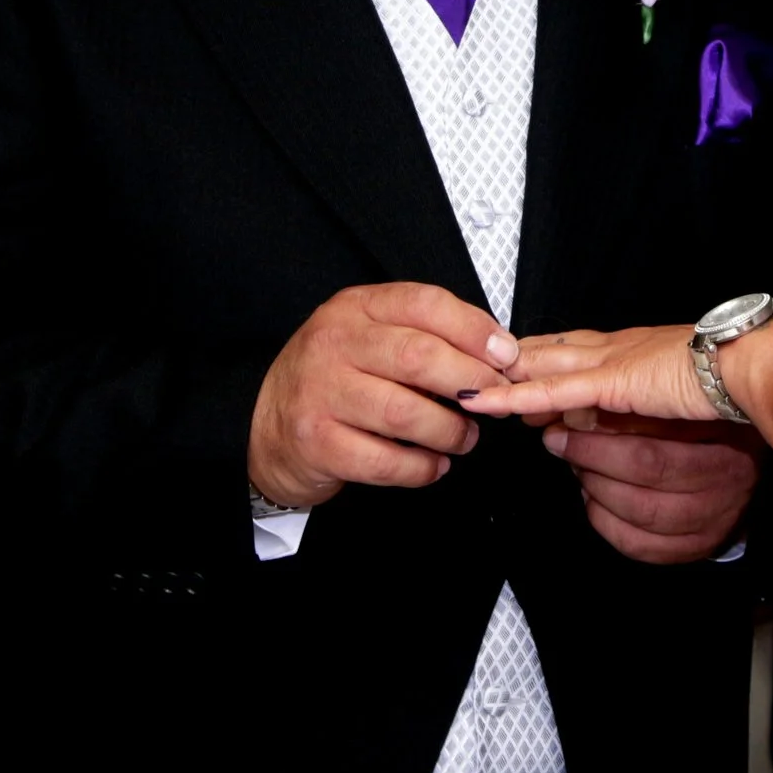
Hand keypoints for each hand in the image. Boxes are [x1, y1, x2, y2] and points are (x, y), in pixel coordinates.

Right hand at [248, 283, 516, 509]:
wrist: (266, 427)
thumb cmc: (336, 379)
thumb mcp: (370, 337)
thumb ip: (423, 334)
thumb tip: (497, 353)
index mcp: (356, 307)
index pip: (424, 303)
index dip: (474, 329)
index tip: (506, 356)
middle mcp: (334, 343)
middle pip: (419, 357)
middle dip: (471, 383)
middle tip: (495, 402)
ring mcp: (322, 393)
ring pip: (405, 413)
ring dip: (450, 431)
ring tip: (465, 438)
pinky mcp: (317, 443)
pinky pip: (385, 461)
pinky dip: (421, 468)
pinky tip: (434, 466)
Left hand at [461, 324, 716, 423]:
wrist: (753, 365)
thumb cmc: (734, 376)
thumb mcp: (684, 391)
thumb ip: (652, 401)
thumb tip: (625, 418)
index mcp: (637, 349)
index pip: (578, 347)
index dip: (543, 352)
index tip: (515, 355)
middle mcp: (619, 349)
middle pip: (553, 350)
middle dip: (515, 358)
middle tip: (476, 363)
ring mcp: (612, 362)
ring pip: (545, 369)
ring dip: (508, 381)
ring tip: (470, 388)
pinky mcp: (612, 381)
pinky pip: (554, 393)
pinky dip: (518, 398)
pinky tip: (489, 402)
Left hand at [543, 410, 760, 563]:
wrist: (748, 460)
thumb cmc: (706, 420)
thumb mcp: (685, 398)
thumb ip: (641, 400)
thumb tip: (578, 405)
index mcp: (724, 435)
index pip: (653, 442)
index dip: (598, 437)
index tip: (563, 423)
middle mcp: (726, 479)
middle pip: (647, 473)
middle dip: (591, 458)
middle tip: (561, 442)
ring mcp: (715, 518)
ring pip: (643, 513)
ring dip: (598, 490)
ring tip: (580, 470)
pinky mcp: (700, 546)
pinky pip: (643, 546)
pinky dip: (608, 524)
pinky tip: (596, 502)